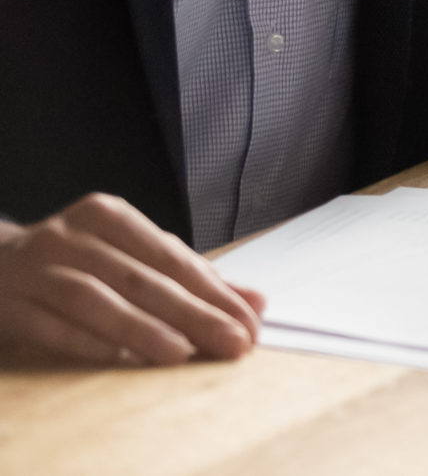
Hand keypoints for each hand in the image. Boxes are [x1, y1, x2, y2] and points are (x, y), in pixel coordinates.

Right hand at [0, 193, 265, 365]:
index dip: (214, 291)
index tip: (250, 322)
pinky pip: (49, 324)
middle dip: (194, 313)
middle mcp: (70, 237)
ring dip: (141, 328)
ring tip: (182, 354)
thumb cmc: (74, 262)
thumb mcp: (129, 258)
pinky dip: (84, 340)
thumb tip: (255, 303)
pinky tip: (115, 357)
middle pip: (141, 278)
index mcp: (108, 217)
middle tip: (234, 342)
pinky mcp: (6, 304)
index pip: (172, 257)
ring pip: (95, 299)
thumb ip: (189, 279)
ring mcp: (34, 269)